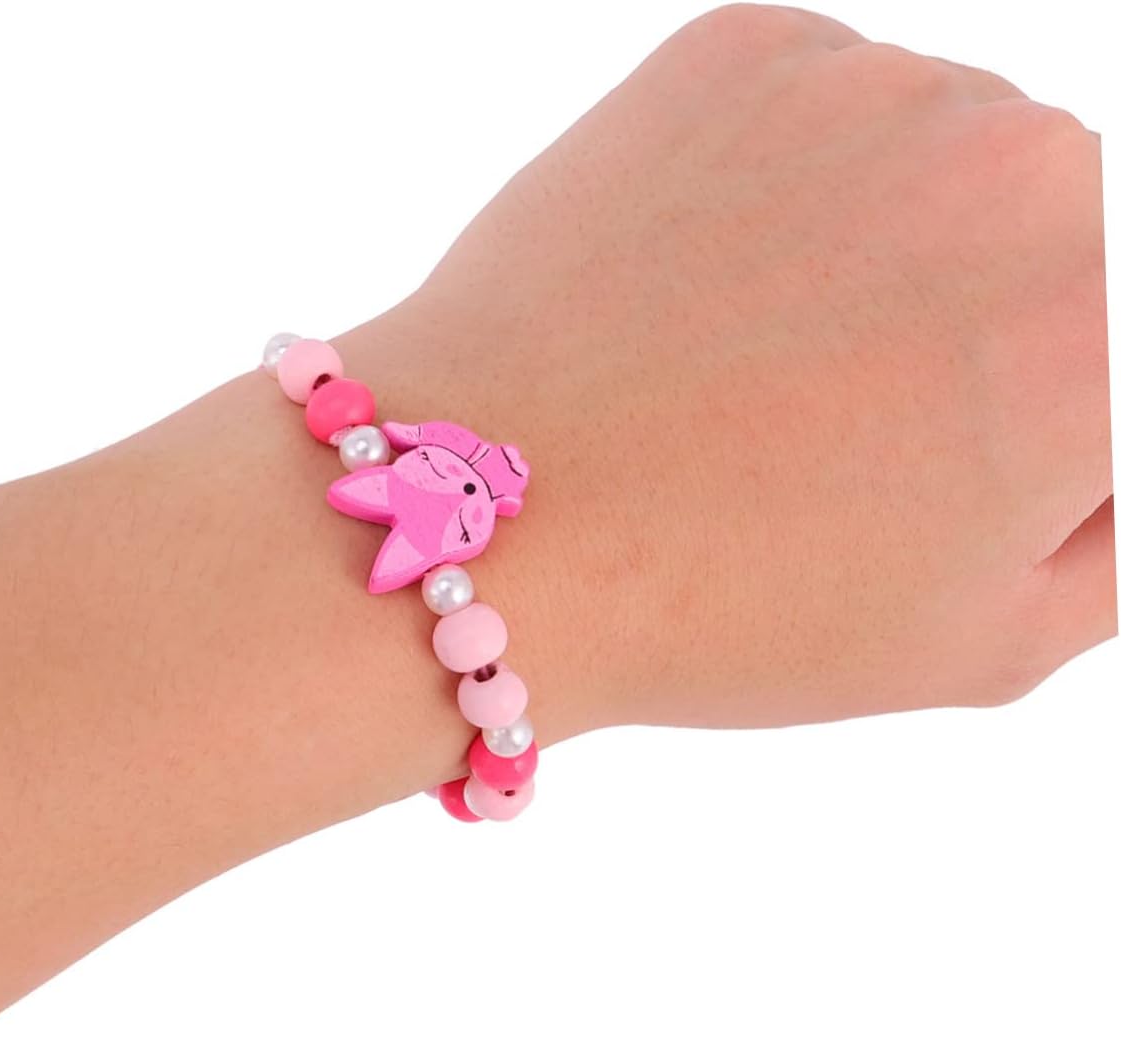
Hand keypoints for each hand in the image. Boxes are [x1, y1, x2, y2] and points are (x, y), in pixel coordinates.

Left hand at [337, 4, 1111, 730]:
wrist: (493, 519)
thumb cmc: (726, 603)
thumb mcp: (980, 640)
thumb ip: (1113, 543)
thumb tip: (1106, 459)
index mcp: (1102, 334)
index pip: (1101, 354)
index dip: (1022, 415)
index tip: (935, 443)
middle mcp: (1021, 173)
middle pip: (1043, 236)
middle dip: (973, 316)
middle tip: (839, 413)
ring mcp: (871, 93)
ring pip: (934, 158)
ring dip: (880, 238)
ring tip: (754, 352)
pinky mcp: (741, 51)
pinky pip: (814, 108)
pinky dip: (781, 179)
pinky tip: (703, 281)